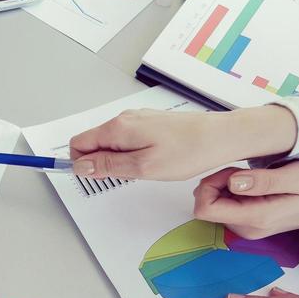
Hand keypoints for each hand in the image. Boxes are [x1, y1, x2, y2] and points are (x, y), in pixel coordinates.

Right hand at [70, 104, 297, 180]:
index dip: (80, 164)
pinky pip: (127, 139)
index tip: (97, 178)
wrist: (220, 137)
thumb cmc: (188, 151)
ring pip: (111, 142)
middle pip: (93, 142)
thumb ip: (107, 165)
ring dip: (118, 159)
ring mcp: (137, 119)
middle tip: (126, 177)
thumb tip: (80, 166)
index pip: (78, 144)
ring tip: (143, 170)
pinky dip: (131, 153)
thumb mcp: (142, 167)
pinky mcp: (150, 123)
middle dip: (100, 162)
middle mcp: (124, 119)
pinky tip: (152, 162)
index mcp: (118, 128)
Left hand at [193, 162, 298, 238]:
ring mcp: (249, 227)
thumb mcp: (298, 176)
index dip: (209, 186)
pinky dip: (233, 190)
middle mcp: (248, 228)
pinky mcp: (251, 221)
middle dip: (217, 183)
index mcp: (257, 218)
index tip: (229, 171)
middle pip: (207, 206)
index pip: (205, 209)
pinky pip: (228, 205)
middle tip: (243, 170)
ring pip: (216, 205)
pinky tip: (254, 182)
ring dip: (225, 185)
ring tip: (253, 175)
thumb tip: (232, 182)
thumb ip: (264, 181)